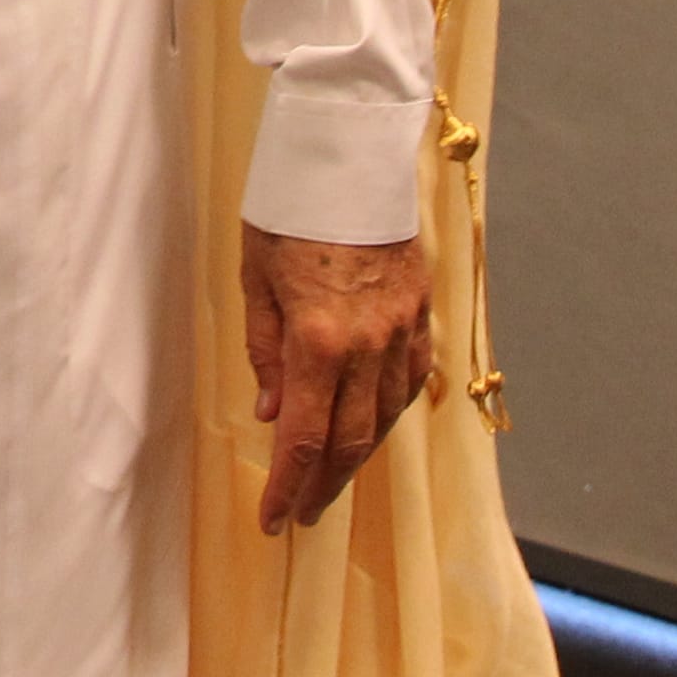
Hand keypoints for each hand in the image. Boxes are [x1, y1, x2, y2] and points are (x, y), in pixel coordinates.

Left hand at [240, 224, 434, 532]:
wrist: (350, 155)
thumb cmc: (289, 209)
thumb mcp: (255, 277)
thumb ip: (264, 350)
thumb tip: (270, 412)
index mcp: (317, 338)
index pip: (303, 437)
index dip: (287, 487)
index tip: (273, 521)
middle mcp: (367, 345)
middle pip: (351, 441)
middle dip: (323, 486)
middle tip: (302, 515)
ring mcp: (402, 330)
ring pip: (386, 417)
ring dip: (359, 456)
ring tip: (332, 479)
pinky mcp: (421, 312)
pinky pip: (412, 380)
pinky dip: (392, 411)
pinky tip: (375, 424)